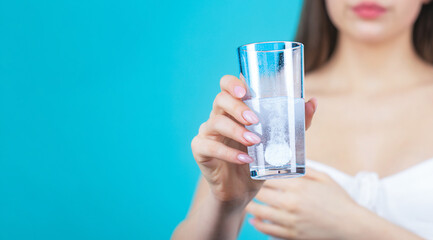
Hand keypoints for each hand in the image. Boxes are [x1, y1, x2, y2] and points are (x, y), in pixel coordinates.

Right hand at [191, 75, 317, 208]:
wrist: (242, 190)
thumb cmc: (258, 161)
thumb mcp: (278, 142)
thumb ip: (294, 123)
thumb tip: (312, 102)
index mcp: (234, 109)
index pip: (227, 85)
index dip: (233, 83)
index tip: (246, 91)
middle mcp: (218, 116)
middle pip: (220, 99)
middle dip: (238, 107)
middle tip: (255, 120)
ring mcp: (207, 132)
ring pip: (214, 122)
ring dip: (236, 131)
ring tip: (255, 141)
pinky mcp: (200, 150)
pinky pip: (209, 146)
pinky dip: (228, 153)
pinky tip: (245, 159)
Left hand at [246, 169, 358, 238]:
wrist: (351, 226)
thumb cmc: (338, 200)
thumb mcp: (324, 178)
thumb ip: (304, 168)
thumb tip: (287, 161)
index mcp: (298, 186)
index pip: (268, 177)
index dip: (259, 174)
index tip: (254, 172)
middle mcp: (291, 203)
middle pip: (260, 194)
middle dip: (253, 189)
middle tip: (248, 186)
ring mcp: (290, 220)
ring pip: (259, 212)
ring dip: (251, 206)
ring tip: (248, 202)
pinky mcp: (291, 235)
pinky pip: (267, 229)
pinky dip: (258, 224)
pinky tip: (255, 219)